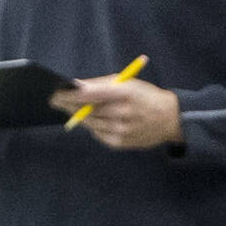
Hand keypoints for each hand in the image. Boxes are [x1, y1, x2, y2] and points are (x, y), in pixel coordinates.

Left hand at [50, 77, 182, 149]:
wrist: (170, 119)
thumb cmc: (146, 96)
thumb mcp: (129, 83)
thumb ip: (102, 84)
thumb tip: (76, 86)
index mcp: (125, 92)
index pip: (90, 94)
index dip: (70, 94)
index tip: (55, 92)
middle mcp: (122, 112)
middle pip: (86, 110)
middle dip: (68, 105)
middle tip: (54, 100)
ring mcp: (120, 130)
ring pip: (89, 122)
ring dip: (79, 115)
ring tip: (72, 109)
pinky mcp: (119, 142)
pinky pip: (96, 133)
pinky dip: (93, 126)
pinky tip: (94, 120)